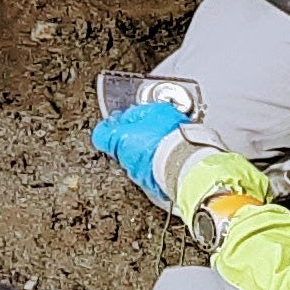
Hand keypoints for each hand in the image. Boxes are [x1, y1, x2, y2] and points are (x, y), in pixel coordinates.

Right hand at [90, 97, 201, 211]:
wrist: (185, 172)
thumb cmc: (157, 150)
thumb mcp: (120, 139)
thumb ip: (106, 134)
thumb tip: (100, 134)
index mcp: (157, 110)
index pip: (130, 115)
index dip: (116, 130)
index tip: (111, 140)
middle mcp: (173, 123)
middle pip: (146, 134)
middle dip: (135, 148)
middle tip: (127, 159)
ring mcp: (183, 143)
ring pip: (159, 151)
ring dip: (150, 162)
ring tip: (144, 172)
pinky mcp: (190, 163)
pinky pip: (169, 166)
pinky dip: (162, 172)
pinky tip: (157, 179)